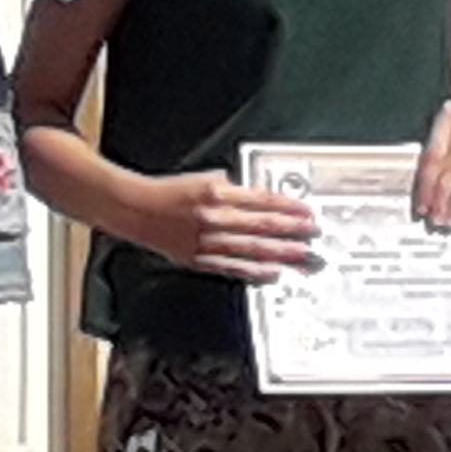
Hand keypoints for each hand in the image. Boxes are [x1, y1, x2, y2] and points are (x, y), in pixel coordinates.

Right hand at [138, 170, 318, 283]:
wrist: (138, 210)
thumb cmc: (171, 194)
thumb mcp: (205, 179)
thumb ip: (234, 189)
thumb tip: (261, 198)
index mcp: (217, 193)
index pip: (262, 200)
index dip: (288, 207)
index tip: (306, 212)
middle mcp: (214, 217)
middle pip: (261, 225)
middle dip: (291, 230)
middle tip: (312, 234)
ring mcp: (208, 241)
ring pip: (251, 248)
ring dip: (280, 252)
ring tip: (300, 255)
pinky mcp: (201, 259)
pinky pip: (233, 267)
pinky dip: (255, 271)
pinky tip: (272, 272)